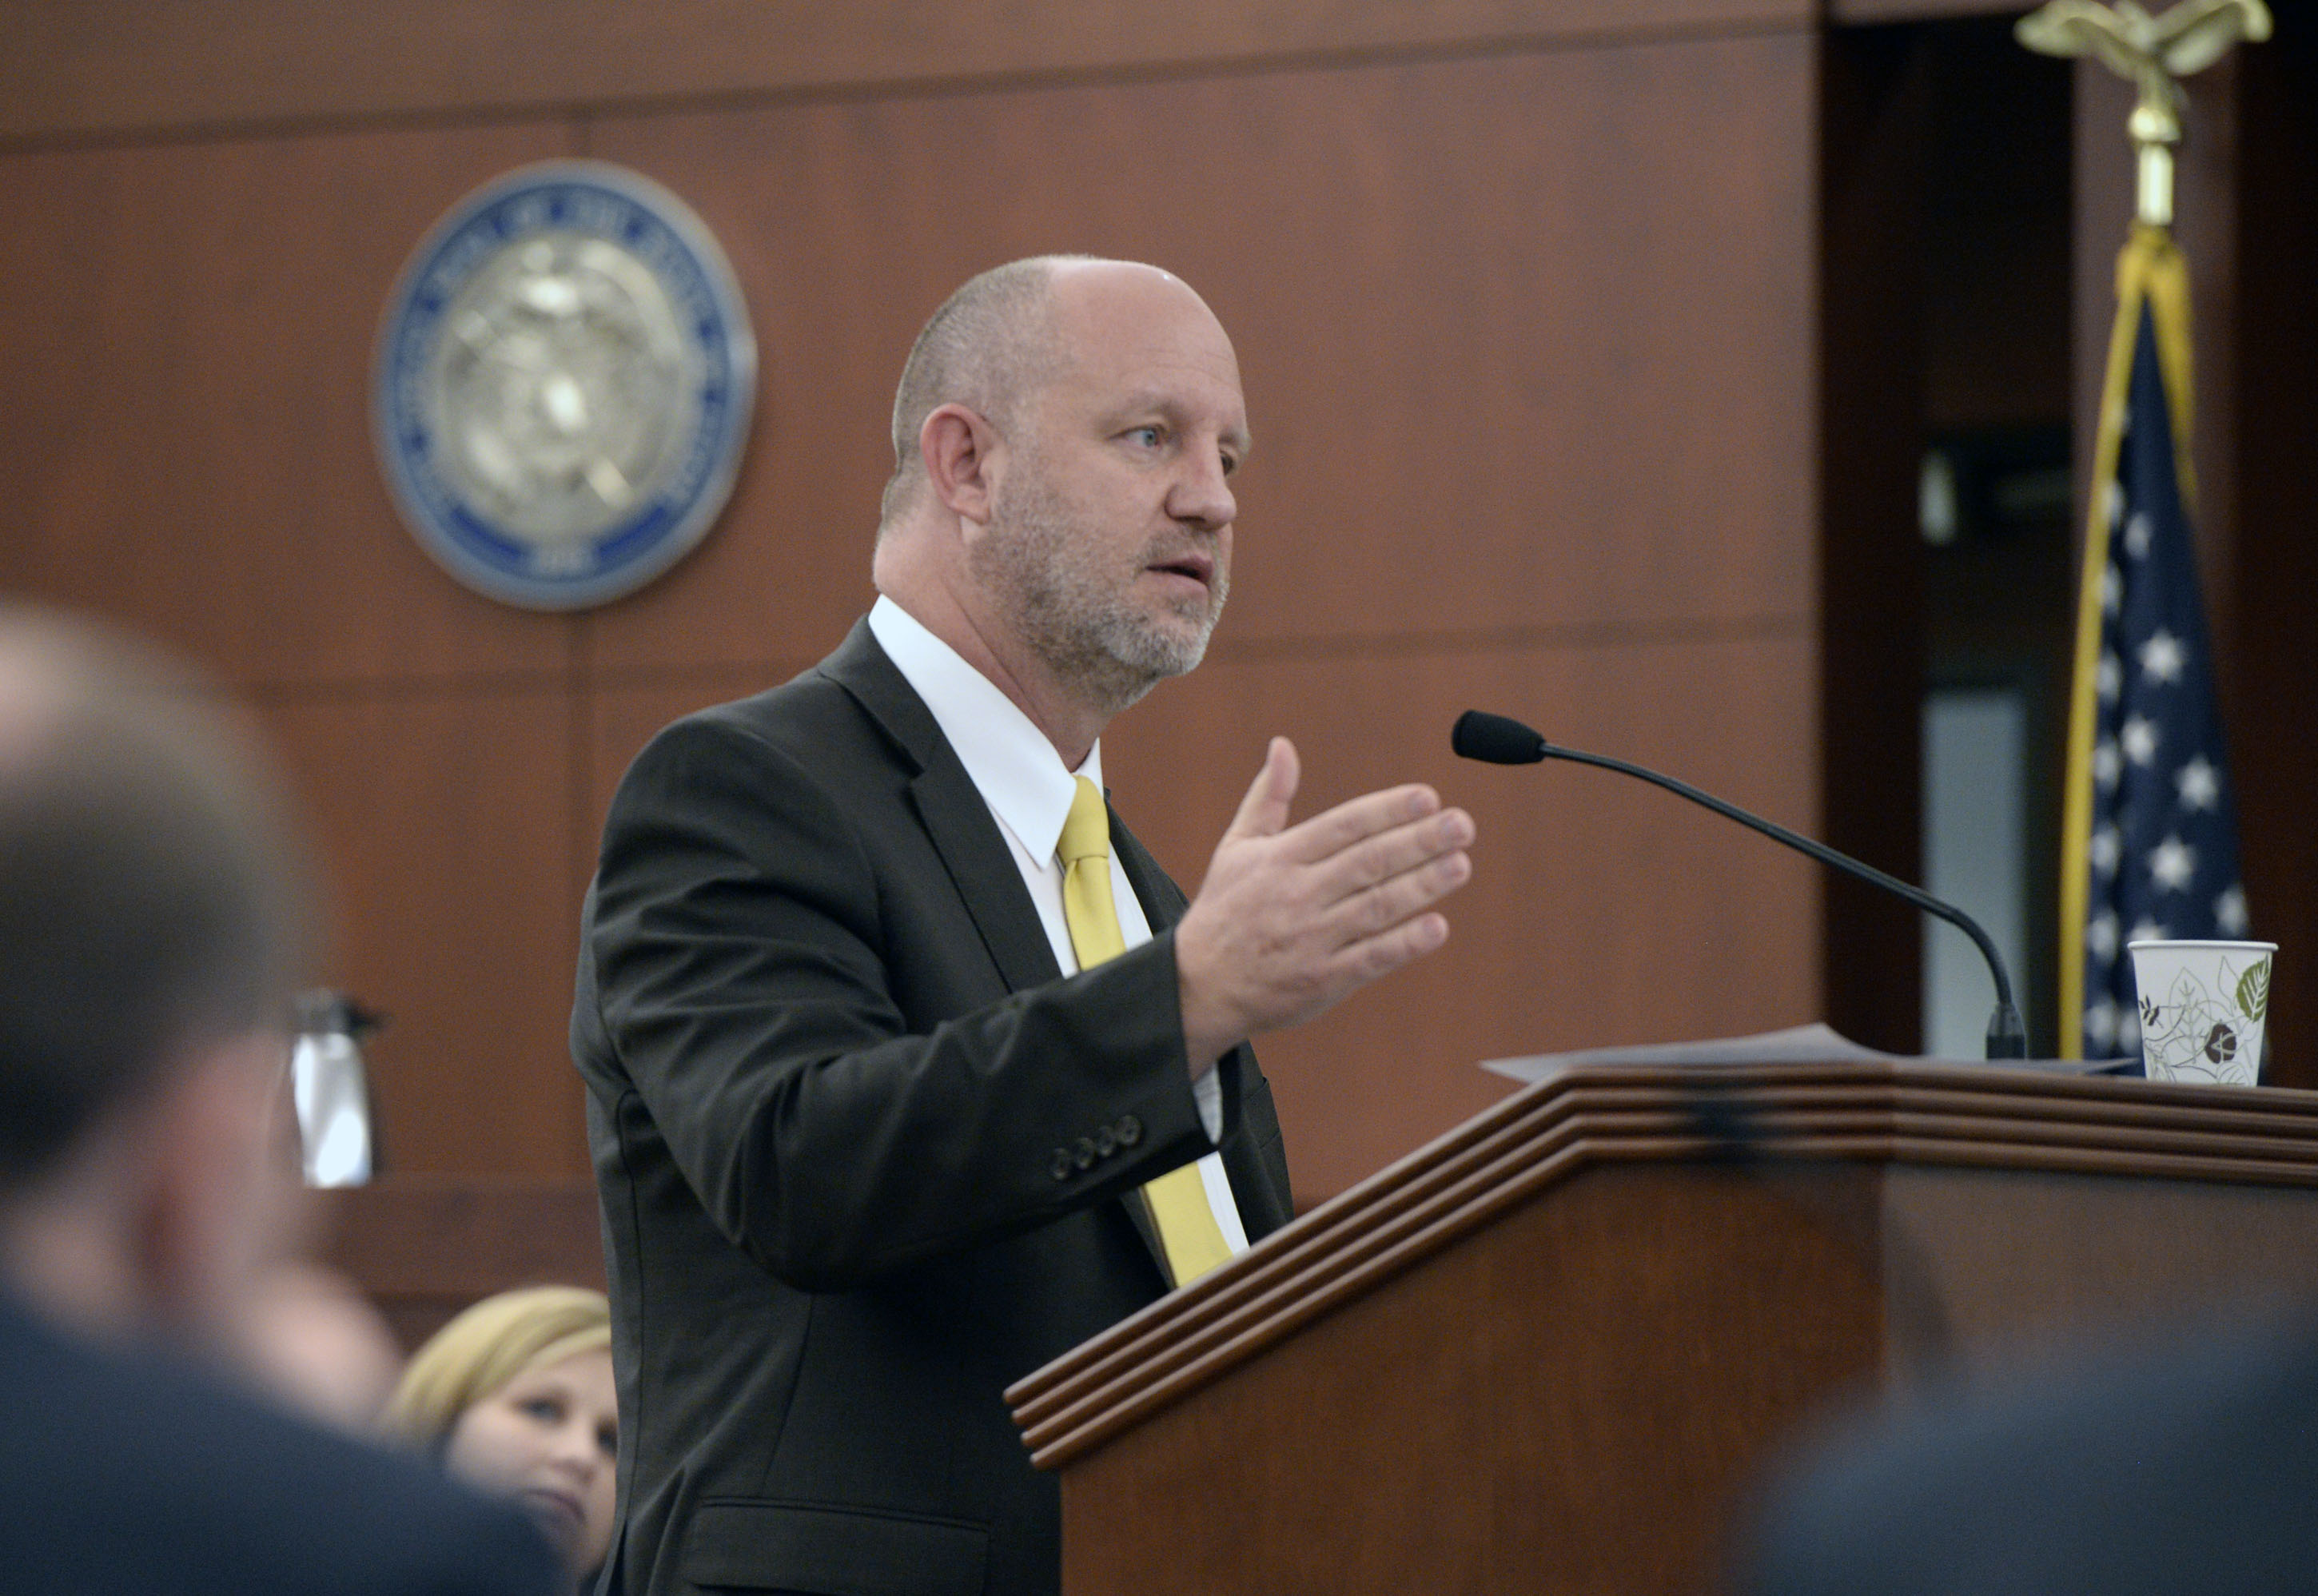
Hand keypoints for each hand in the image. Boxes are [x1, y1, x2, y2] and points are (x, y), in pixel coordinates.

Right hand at [1174, 738, 1474, 1071]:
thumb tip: (1282, 746)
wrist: (1199, 986)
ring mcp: (1313, 939)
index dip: (1387, 810)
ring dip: (1422, 885)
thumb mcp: (1237, 847)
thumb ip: (1267, 797)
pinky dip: (1404, 944)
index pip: (1343, 826)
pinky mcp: (1324, 980)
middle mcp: (1298, 895)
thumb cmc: (1224, 910)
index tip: (1428, 797)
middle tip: (1462, 825)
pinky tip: (1437, 927)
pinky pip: (1370, 959)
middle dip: (1419, 841)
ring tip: (1460, 864)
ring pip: (1376, 907)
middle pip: (1368, 862)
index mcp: (1280, 859)